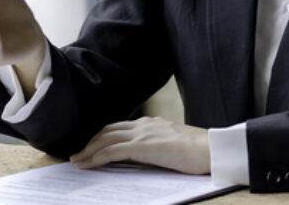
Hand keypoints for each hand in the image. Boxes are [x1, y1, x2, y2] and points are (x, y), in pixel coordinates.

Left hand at [70, 117, 210, 174]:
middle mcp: (144, 125)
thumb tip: (146, 155)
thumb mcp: (173, 144)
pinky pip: (112, 151)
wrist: (211, 149)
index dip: (103, 136)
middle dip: (91, 142)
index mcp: (151, 123)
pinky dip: (97, 157)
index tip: (92, 145)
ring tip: (77, 160)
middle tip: (78, 154)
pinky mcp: (142, 146)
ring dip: (89, 150)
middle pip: (108, 131)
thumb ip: (157, 145)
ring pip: (106, 139)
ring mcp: (142, 134)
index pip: (120, 128)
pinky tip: (88, 164)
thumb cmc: (198, 151)